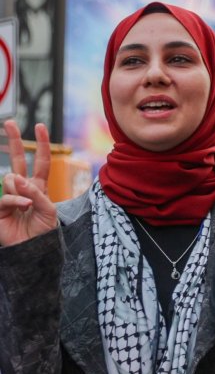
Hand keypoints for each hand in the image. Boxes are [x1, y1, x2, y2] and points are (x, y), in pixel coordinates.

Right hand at [1, 120, 58, 246]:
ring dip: (21, 189)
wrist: (34, 250)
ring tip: (27, 206)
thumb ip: (36, 193)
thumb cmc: (44, 231)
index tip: (39, 126)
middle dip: (14, 141)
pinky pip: (6, 197)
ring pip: (11, 180)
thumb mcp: (49, 210)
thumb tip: (16, 178)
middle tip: (9, 123)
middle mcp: (22, 189)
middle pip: (18, 160)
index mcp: (38, 187)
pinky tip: (23, 207)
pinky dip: (17, 201)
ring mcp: (9, 197)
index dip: (40, 144)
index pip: (40, 162)